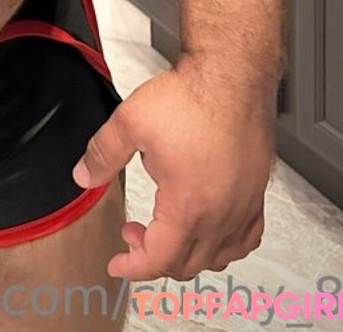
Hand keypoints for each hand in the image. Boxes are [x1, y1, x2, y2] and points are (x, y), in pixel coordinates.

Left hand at [72, 57, 273, 280]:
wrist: (232, 74)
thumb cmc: (193, 96)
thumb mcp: (131, 122)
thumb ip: (103, 153)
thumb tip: (85, 175)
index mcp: (188, 206)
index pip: (159, 259)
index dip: (133, 267)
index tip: (119, 263)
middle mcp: (222, 214)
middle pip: (187, 263)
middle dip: (154, 257)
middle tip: (133, 235)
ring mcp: (244, 205)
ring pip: (218, 256)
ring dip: (188, 254)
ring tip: (167, 230)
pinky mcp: (258, 192)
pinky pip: (246, 237)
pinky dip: (226, 244)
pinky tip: (212, 228)